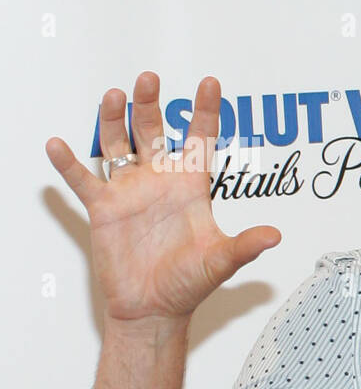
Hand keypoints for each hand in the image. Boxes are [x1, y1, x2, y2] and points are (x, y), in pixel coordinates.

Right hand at [46, 72, 280, 325]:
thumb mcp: (220, 262)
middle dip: (150, 105)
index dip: (206, 111)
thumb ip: (246, 246)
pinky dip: (69, 163)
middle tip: (149, 79)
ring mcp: (130, 191)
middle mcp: (160, 181)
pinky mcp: (104, 209)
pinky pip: (83, 180)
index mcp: (192, 187)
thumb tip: (275, 236)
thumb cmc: (189, 285)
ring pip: (119, 144)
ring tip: (114, 95)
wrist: (153, 309)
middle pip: (154, 131)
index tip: (210, 83)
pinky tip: (57, 144)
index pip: (201, 140)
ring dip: (115, 120)